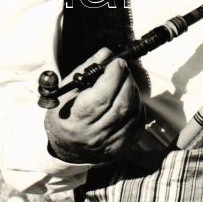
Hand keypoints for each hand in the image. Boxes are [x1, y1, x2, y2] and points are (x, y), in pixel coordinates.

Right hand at [45, 48, 142, 163]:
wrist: (67, 147)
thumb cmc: (65, 116)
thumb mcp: (67, 91)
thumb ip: (87, 70)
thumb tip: (106, 54)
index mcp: (76, 119)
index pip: (101, 97)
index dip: (114, 76)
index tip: (117, 63)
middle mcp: (93, 134)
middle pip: (121, 104)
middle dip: (126, 81)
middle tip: (123, 70)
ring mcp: (109, 143)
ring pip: (132, 112)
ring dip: (133, 92)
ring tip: (125, 83)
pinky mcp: (121, 147)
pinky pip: (138, 123)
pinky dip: (137, 106)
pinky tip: (129, 99)